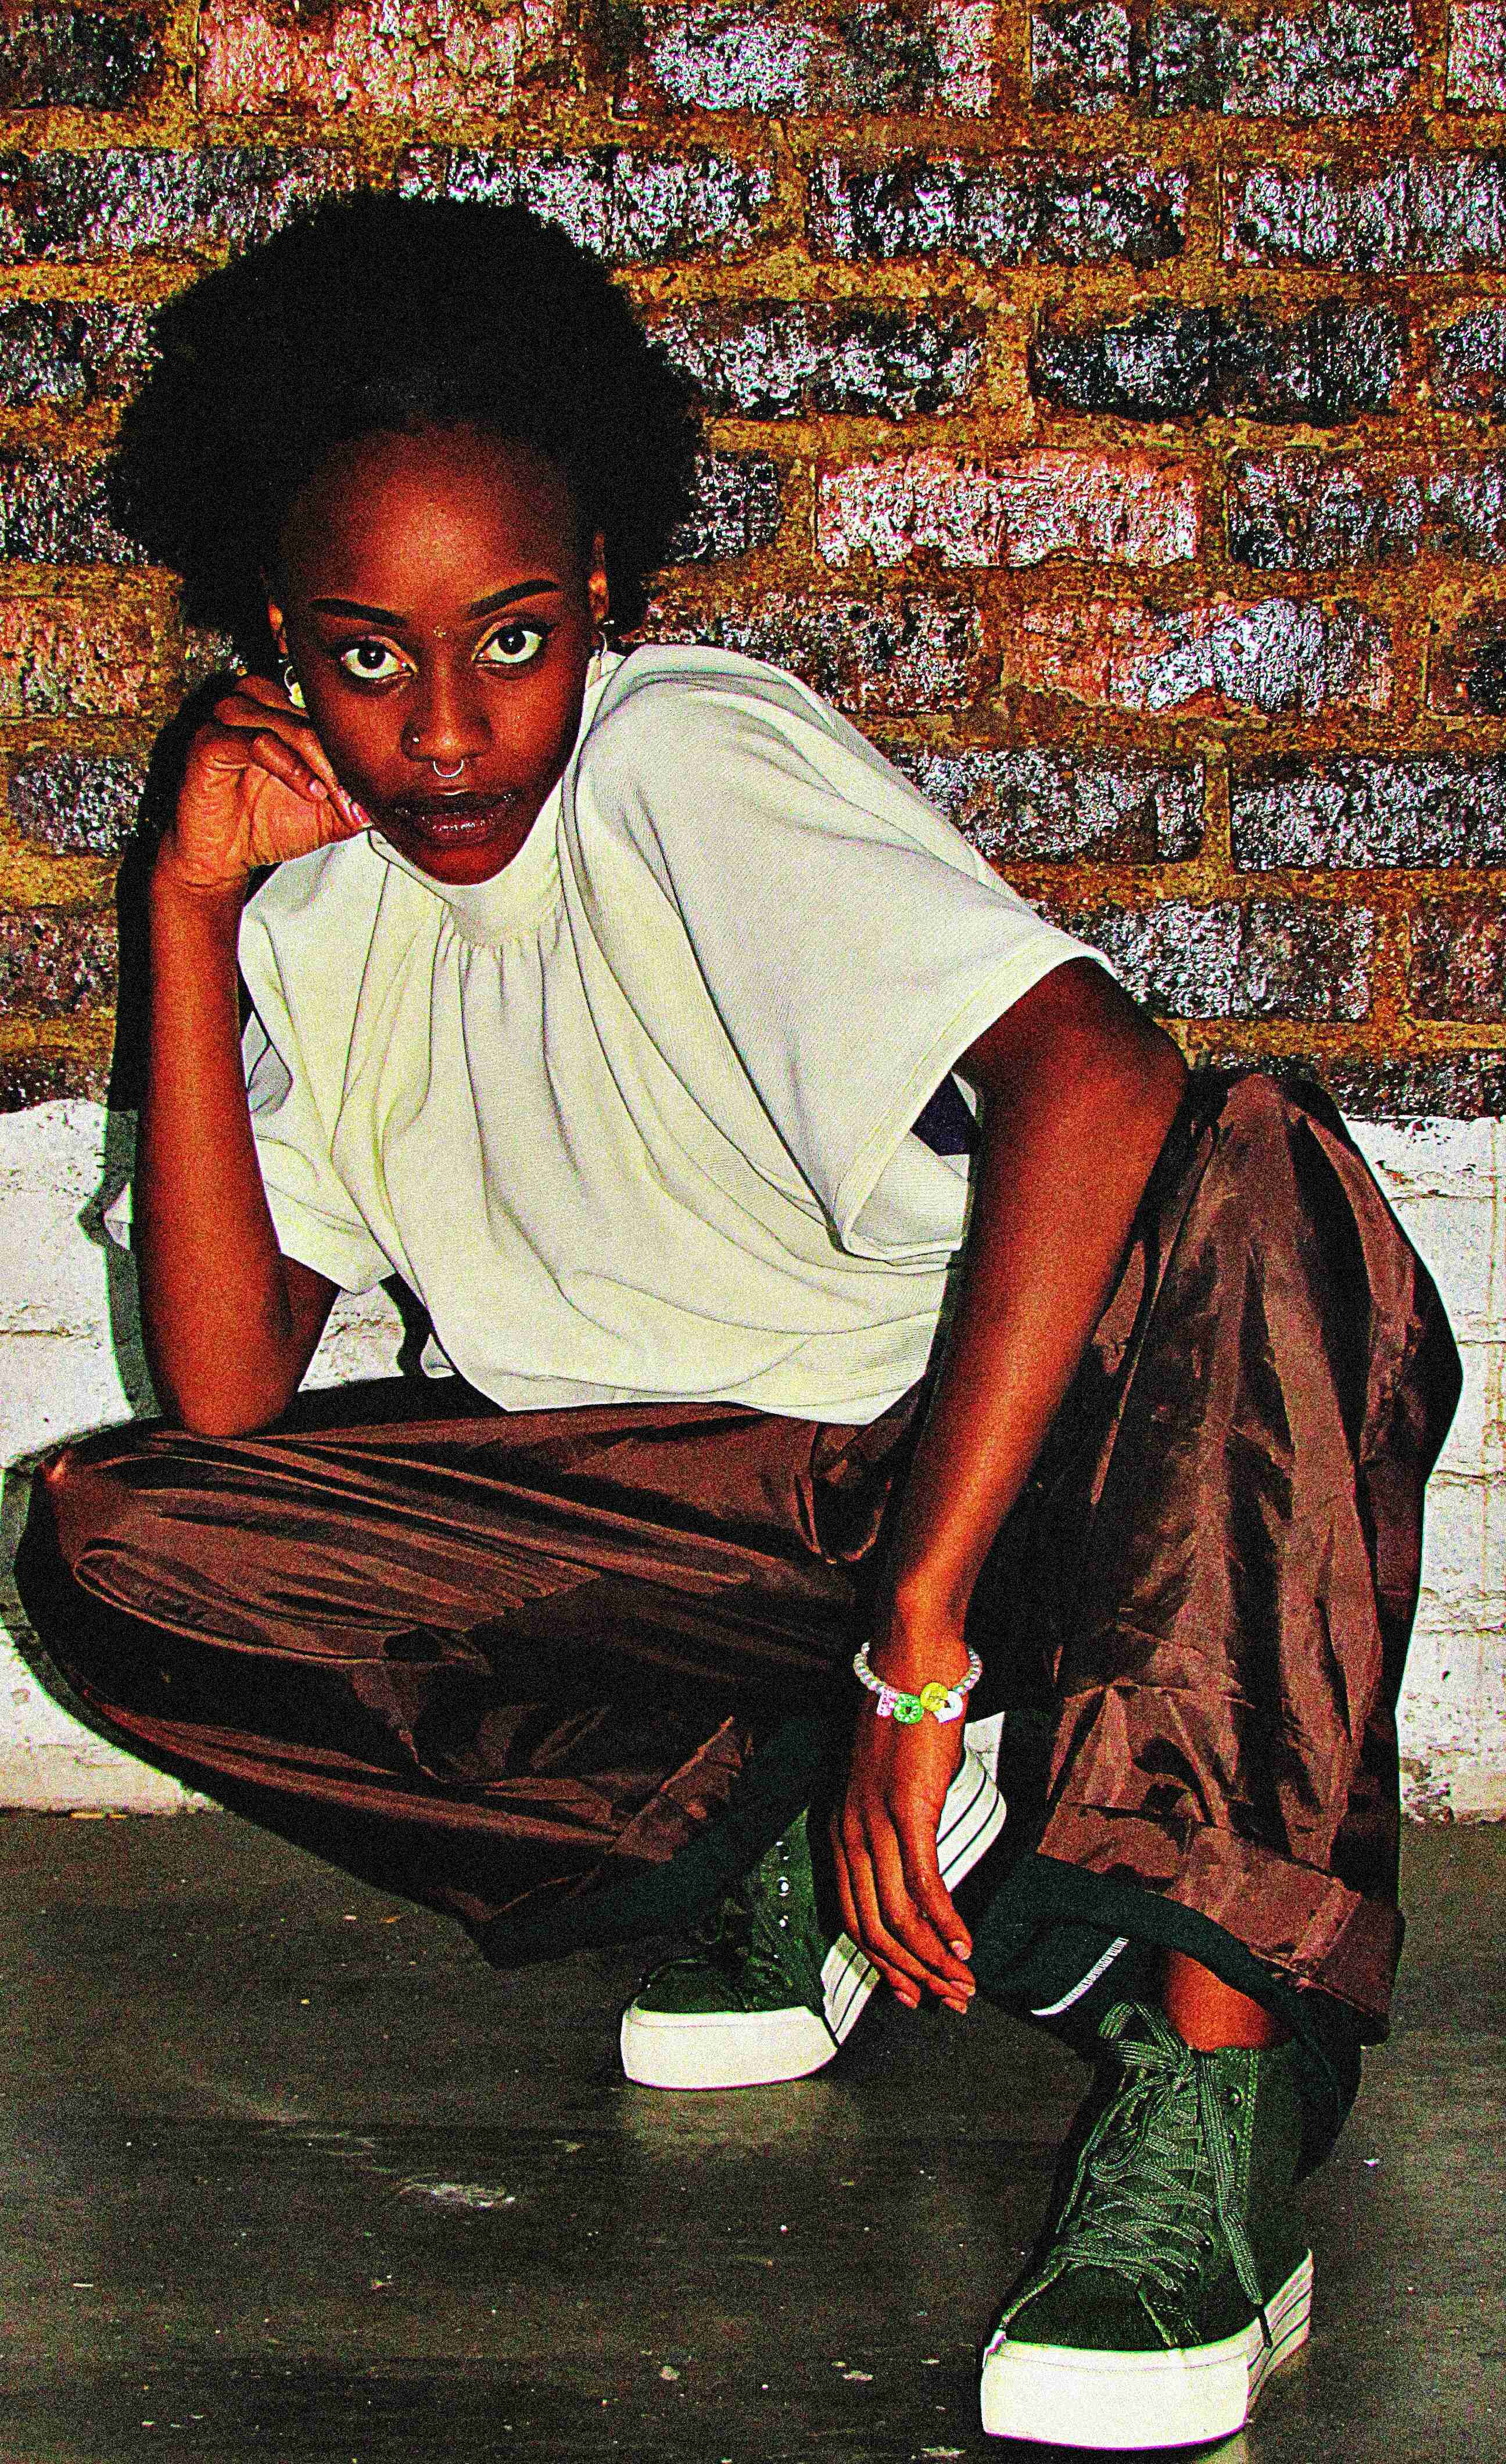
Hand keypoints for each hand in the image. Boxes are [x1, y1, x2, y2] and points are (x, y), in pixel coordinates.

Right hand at [163, 672, 369, 893]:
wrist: (220, 858)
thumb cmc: (264, 828)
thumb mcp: (327, 816)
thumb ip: (357, 800)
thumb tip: (390, 794)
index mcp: (280, 717)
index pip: (321, 711)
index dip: (348, 746)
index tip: (367, 786)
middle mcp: (253, 712)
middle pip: (301, 707)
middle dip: (333, 751)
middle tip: (350, 791)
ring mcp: (227, 725)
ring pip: (275, 714)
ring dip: (309, 750)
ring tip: (324, 789)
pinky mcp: (207, 745)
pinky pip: (249, 739)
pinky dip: (284, 762)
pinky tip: (304, 788)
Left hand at [830, 1629, 976, 2016]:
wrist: (910, 1664)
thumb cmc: (908, 1715)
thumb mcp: (894, 1781)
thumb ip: (901, 1824)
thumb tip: (926, 1857)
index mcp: (841, 1829)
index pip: (855, 1916)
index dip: (884, 1961)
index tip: (912, 1988)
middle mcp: (849, 1834)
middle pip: (873, 1927)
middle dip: (911, 1973)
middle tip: (945, 2000)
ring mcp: (875, 1825)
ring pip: (897, 1917)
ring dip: (933, 1959)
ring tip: (963, 1984)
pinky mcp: (907, 1813)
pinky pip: (923, 1885)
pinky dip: (945, 1923)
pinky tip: (964, 1946)